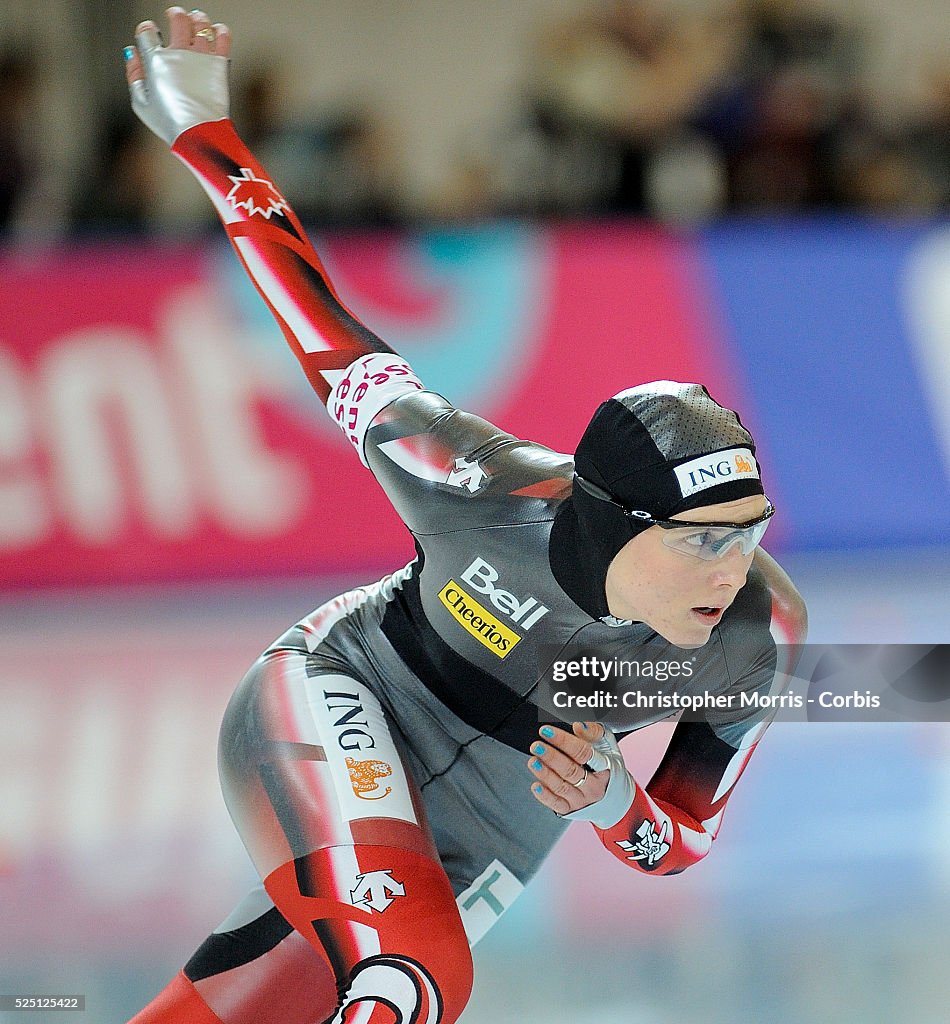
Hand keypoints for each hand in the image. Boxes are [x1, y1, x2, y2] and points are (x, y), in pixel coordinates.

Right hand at [124, 6, 231, 144]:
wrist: (198, 135)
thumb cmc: (169, 124)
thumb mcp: (141, 104)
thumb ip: (134, 75)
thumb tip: (131, 53)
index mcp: (155, 61)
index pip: (147, 32)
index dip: (146, 31)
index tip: (150, 36)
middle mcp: (178, 54)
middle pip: (177, 19)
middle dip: (175, 14)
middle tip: (175, 16)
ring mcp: (200, 58)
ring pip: (200, 23)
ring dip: (198, 19)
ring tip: (196, 22)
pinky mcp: (219, 65)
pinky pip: (222, 37)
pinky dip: (220, 31)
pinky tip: (217, 33)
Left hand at [528, 721, 608, 815]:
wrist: (617, 802)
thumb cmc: (609, 770)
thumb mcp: (609, 748)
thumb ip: (595, 733)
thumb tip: (579, 726)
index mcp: (604, 767)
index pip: (583, 752)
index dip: (563, 741)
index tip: (546, 731)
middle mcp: (593, 786)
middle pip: (570, 770)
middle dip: (551, 757)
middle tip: (536, 746)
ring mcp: (582, 799)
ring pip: (561, 787)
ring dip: (545, 774)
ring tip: (533, 762)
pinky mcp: (571, 809)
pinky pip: (557, 804)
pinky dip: (545, 796)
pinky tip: (536, 786)